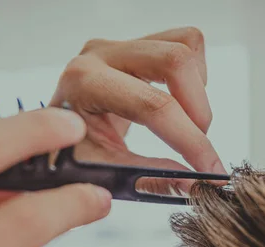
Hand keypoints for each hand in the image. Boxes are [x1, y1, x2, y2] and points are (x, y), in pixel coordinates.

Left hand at [50, 27, 226, 193]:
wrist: (54, 134)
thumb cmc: (70, 152)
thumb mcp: (104, 170)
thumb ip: (149, 177)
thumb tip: (195, 185)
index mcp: (84, 83)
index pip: (152, 105)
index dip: (190, 140)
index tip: (210, 170)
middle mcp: (101, 55)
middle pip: (174, 61)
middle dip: (199, 110)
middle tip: (198, 146)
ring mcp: (119, 46)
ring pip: (184, 46)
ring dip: (198, 90)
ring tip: (187, 124)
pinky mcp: (136, 45)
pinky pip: (184, 43)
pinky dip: (195, 75)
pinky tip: (180, 103)